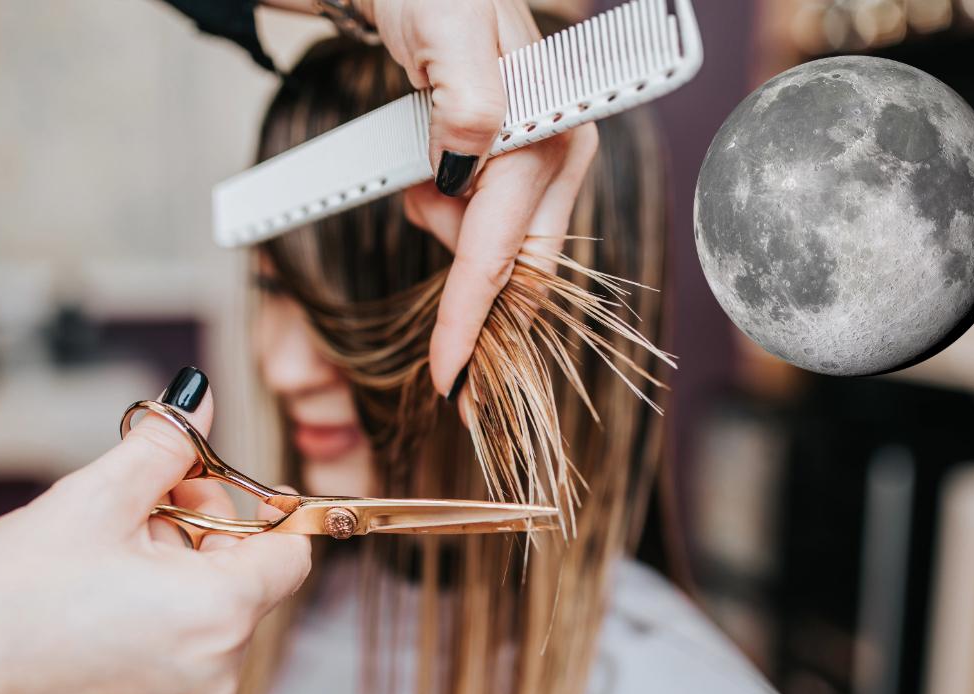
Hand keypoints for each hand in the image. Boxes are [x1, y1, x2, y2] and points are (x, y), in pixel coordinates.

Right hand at [0, 367, 309, 693]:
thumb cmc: (1, 602)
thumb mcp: (92, 500)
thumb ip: (164, 445)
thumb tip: (199, 401)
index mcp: (217, 616)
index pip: (291, 553)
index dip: (259, 507)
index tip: (214, 483)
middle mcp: (216, 674)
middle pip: (248, 579)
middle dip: (202, 528)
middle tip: (141, 500)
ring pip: (212, 613)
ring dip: (177, 569)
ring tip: (106, 551)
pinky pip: (183, 651)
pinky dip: (159, 614)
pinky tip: (98, 596)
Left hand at [362, 0, 599, 398]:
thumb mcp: (447, 33)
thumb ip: (468, 100)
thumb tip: (470, 157)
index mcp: (548, 136)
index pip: (503, 252)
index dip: (472, 320)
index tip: (448, 378)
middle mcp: (556, 157)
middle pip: (516, 269)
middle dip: (472, 303)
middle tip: (435, 325)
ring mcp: (538, 163)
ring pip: (495, 249)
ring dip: (446, 235)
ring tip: (417, 174)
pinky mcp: (513, 165)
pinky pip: (485, 225)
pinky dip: (449, 221)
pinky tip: (431, 180)